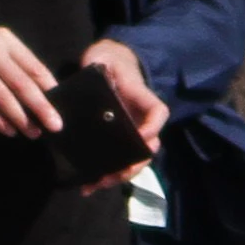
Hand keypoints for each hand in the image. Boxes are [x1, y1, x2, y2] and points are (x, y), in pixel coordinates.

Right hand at [0, 24, 58, 138]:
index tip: (61, 106)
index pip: (33, 66)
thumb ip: (19, 65)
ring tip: (33, 132)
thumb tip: (47, 94)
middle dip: (40, 107)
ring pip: (2, 96)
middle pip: (21, 83)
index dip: (49, 88)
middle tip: (55, 125)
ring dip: (20, 118)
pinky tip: (9, 130)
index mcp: (6, 40)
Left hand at [68, 40, 167, 192]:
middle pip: (146, 149)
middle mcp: (139, 120)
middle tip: (112, 175)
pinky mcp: (114, 140)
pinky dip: (103, 175)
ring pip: (131, 161)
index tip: (143, 137)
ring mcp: (128, 132)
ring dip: (116, 176)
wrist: (104, 64)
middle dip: (131, 165)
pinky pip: (114, 161)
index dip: (153, 127)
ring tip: (96, 185)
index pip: (158, 113)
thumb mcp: (104, 58)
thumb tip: (99, 77)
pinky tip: (87, 186)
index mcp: (141, 99)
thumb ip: (102, 67)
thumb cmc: (107, 60)